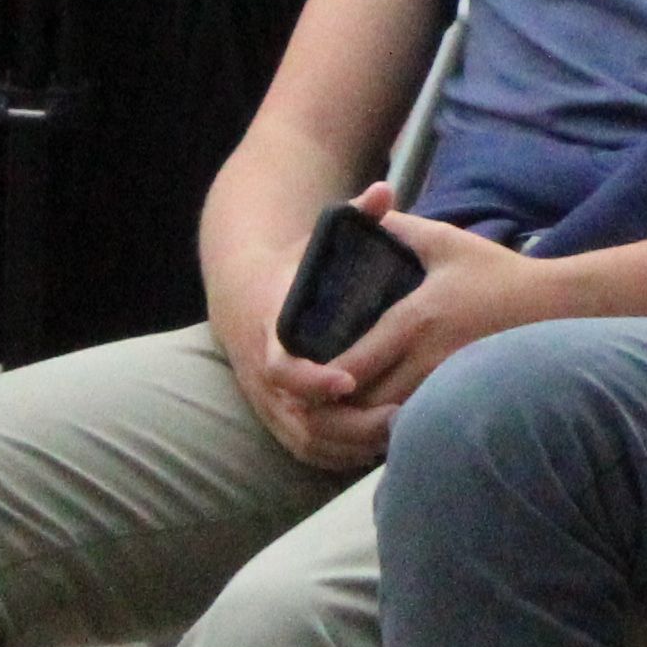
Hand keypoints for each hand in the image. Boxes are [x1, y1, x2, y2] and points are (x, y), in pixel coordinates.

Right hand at [216, 191, 402, 472]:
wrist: (247, 295)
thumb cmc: (293, 268)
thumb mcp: (315, 239)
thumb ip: (353, 217)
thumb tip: (383, 189)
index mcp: (270, 333)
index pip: (281, 368)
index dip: (311, 379)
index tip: (347, 381)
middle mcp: (265, 376)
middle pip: (300, 417)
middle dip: (348, 424)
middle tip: (397, 417)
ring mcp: (271, 403)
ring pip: (306, 441)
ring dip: (350, 444)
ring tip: (400, 434)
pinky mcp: (281, 420)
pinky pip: (308, 451)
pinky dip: (340, 457)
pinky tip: (380, 450)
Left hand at [331, 212, 574, 431]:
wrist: (557, 305)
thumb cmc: (497, 273)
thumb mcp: (445, 242)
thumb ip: (398, 228)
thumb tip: (361, 214)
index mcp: (414, 320)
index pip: (349, 366)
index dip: (320, 379)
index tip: (307, 373)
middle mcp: (427, 359)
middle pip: (363, 405)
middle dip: (339, 408)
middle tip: (321, 398)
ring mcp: (448, 384)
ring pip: (389, 422)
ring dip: (366, 420)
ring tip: (350, 410)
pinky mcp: (466, 400)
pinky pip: (419, 425)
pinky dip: (398, 426)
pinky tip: (389, 416)